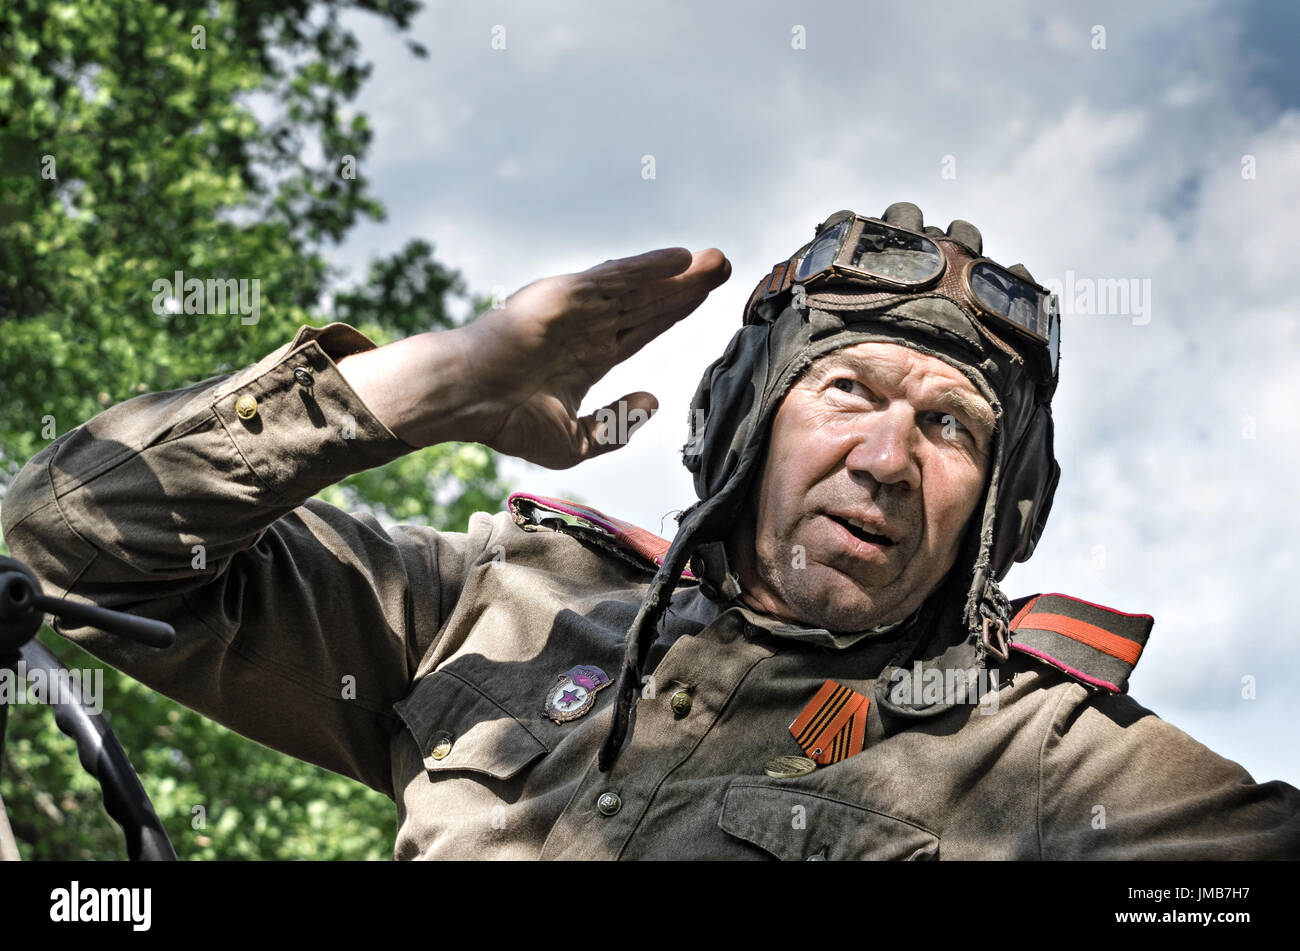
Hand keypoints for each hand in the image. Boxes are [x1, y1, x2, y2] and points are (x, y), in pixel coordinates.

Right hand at [453, 247, 729, 468]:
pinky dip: (648, 267)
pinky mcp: (566, 295)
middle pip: (649, 302)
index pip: (643, 327)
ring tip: (715, 260)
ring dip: (678, 273)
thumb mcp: (575, 441)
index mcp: (588, 355)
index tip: (707, 298)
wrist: (466, 400)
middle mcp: (587, 327)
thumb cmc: (508, 420)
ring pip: (639, 287)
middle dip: (687, 286)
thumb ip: (617, 424)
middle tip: (723, 266)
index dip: (675, 311)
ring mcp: (577, 309)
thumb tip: (655, 400)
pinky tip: (680, 259)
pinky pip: (616, 278)